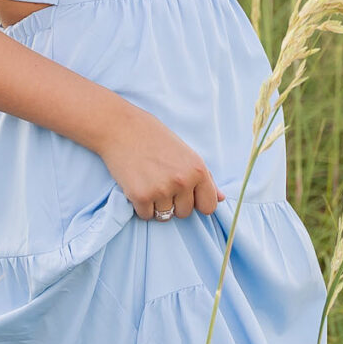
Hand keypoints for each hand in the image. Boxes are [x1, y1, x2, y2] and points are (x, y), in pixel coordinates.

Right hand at [96, 103, 220, 218]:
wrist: (121, 128)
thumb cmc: (154, 138)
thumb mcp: (186, 153)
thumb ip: (205, 178)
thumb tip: (221, 198)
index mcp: (198, 170)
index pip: (209, 206)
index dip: (196, 202)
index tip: (186, 194)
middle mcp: (183, 181)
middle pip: (185, 213)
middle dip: (174, 203)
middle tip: (161, 182)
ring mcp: (162, 190)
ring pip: (165, 216)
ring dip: (156, 205)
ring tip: (149, 182)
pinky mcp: (140, 196)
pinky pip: (146, 215)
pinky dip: (141, 206)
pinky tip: (138, 185)